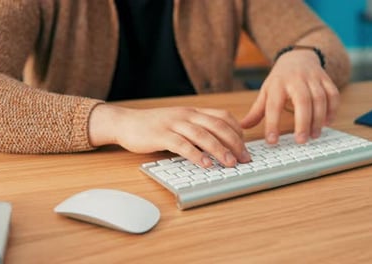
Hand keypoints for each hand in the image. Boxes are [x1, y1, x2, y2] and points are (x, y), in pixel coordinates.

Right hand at [89, 104, 250, 166]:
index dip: (237, 131)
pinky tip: (204, 164)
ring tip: (230, 163)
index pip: (222, 116)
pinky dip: (195, 155)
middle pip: (217, 125)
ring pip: (202, 135)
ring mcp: (173, 124)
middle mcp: (186, 115)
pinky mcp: (161, 135)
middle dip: (234, 142)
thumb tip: (219, 145)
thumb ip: (197, 129)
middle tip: (244, 158)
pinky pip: (182, 145)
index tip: (245, 146)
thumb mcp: (179, 123)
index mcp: (193, 112)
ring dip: (219, 150)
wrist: (126, 123)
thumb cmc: (154, 126)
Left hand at [241, 48, 338, 143]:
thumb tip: (243, 127)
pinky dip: (332, 110)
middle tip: (300, 141)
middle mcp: (295, 79)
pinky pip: (333, 94)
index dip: (272, 124)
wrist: (298, 56)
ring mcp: (313, 78)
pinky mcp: (326, 79)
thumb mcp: (266, 91)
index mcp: (277, 84)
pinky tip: (327, 123)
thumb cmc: (280, 79)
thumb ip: (257, 111)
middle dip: (302, 122)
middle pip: (302, 100)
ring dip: (318, 119)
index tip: (272, 141)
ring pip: (319, 99)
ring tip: (314, 136)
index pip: (273, 105)